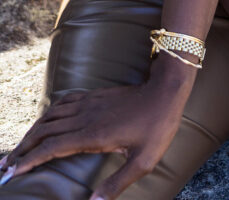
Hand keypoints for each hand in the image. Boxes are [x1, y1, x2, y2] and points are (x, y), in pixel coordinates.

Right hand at [0, 70, 189, 198]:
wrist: (167, 91)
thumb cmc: (157, 127)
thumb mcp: (143, 161)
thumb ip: (117, 184)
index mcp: (93, 135)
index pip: (52, 148)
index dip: (30, 160)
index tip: (13, 172)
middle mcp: (85, 117)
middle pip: (45, 131)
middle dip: (23, 148)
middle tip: (6, 164)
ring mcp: (89, 103)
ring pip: (51, 115)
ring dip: (32, 131)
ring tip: (19, 147)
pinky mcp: (95, 96)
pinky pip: (64, 102)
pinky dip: (49, 112)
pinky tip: (46, 120)